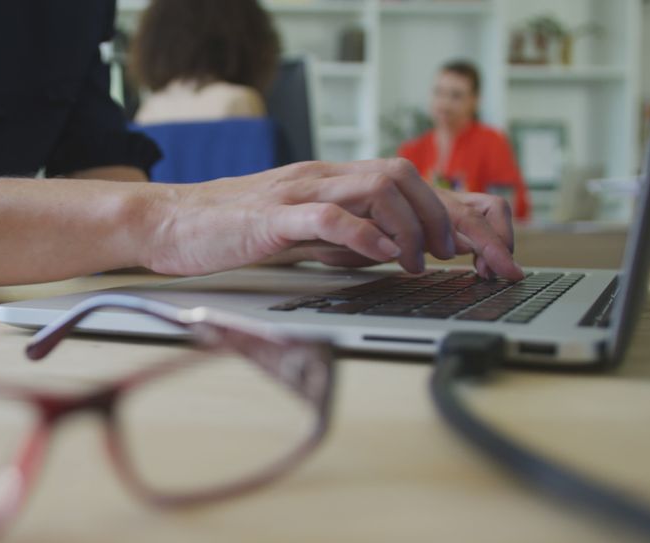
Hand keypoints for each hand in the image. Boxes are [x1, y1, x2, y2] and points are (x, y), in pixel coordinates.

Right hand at [139, 159, 522, 279]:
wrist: (170, 222)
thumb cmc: (232, 231)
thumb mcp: (302, 234)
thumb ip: (346, 237)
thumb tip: (392, 250)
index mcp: (331, 182)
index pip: (407, 182)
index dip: (452, 213)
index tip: (479, 252)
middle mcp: (323, 177)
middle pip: (405, 174)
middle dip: (445, 217)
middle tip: (460, 259)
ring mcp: (299, 192)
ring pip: (377, 184)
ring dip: (411, 225)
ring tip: (419, 262)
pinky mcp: (273, 216)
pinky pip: (330, 215)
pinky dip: (365, 234)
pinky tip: (380, 255)